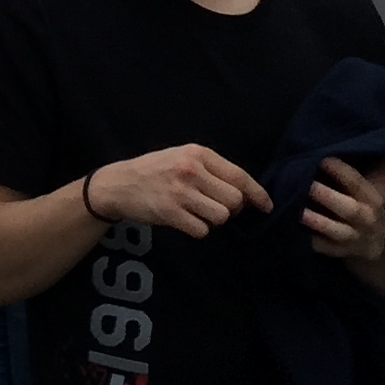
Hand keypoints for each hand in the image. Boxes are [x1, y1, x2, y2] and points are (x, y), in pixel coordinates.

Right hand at [89, 145, 273, 239]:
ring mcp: (180, 192)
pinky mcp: (170, 213)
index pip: (239, 176)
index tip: (266, 206)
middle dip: (231, 209)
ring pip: (221, 216)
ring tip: (199, 213)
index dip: (257, 194)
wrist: (118, 184)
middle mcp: (190, 170)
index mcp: (197, 153)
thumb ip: (210, 168)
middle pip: (234, 200)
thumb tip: (244, 191)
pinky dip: (198, 229)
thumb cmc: (155, 170)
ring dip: (214, 220)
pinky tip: (185, 220)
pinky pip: (202, 230)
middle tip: (216, 207)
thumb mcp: (182, 157)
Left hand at [303, 153, 384, 263]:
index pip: (358, 183)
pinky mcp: (338, 252)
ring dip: (319, 222)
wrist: (374, 247)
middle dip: (329, 197)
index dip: (342, 172)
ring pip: (336, 232)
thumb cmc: (368, 206)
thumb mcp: (379, 186)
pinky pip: (324, 249)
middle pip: (350, 209)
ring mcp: (351, 238)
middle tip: (308, 185)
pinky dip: (312, 242)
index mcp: (372, 199)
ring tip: (300, 212)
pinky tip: (297, 232)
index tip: (324, 159)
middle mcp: (365, 219)